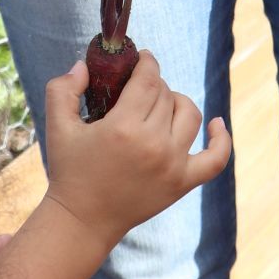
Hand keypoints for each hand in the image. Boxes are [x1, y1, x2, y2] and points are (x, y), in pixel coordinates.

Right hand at [42, 52, 230, 254]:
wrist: (84, 220)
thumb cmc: (69, 171)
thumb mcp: (57, 126)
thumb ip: (63, 89)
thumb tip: (83, 66)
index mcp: (123, 127)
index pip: (148, 79)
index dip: (148, 62)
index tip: (142, 58)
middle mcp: (153, 144)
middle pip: (166, 95)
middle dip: (154, 84)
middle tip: (139, 88)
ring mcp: (172, 165)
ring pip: (190, 115)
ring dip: (178, 102)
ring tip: (162, 104)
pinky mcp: (182, 183)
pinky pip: (215, 158)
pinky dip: (221, 139)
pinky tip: (217, 124)